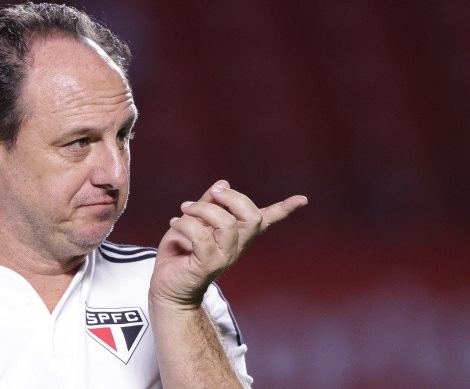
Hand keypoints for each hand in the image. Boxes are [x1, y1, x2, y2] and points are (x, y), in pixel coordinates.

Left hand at [149, 180, 306, 309]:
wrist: (167, 286)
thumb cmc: (180, 253)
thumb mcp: (194, 220)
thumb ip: (209, 203)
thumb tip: (223, 183)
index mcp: (237, 235)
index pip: (266, 220)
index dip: (284, 209)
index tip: (302, 199)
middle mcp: (237, 247)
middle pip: (252, 217)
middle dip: (232, 198)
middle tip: (213, 194)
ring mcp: (225, 258)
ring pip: (227, 224)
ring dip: (202, 209)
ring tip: (184, 209)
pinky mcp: (208, 266)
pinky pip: (201, 236)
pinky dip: (185, 224)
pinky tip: (174, 223)